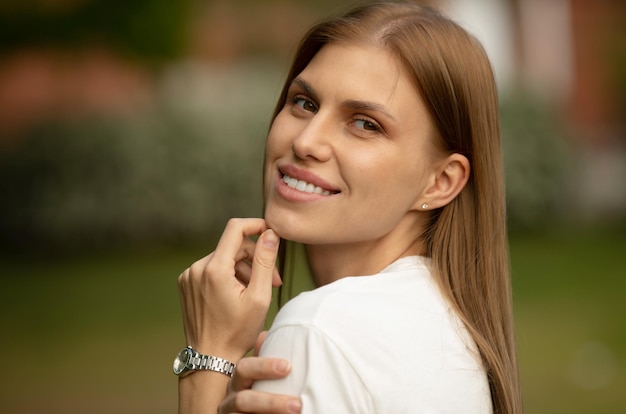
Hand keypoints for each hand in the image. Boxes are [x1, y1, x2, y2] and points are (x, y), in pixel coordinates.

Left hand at [178, 218, 280, 359]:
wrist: (210, 359)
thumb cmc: (237, 332)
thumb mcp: (259, 297)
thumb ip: (265, 262)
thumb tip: (270, 234)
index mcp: (214, 269)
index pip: (235, 229)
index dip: (256, 225)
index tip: (271, 233)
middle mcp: (197, 268)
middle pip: (232, 246)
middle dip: (255, 259)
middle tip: (273, 281)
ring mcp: (189, 276)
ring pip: (223, 258)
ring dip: (242, 269)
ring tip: (254, 292)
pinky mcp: (186, 284)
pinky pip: (212, 269)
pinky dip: (227, 276)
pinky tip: (236, 295)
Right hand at [218, 332, 301, 413]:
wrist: (251, 411)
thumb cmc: (259, 392)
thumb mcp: (260, 377)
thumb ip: (263, 361)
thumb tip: (265, 335)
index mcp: (240, 380)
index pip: (245, 368)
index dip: (264, 366)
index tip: (288, 366)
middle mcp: (232, 399)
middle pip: (243, 399)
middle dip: (270, 402)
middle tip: (297, 404)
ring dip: (270, 413)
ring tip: (294, 413)